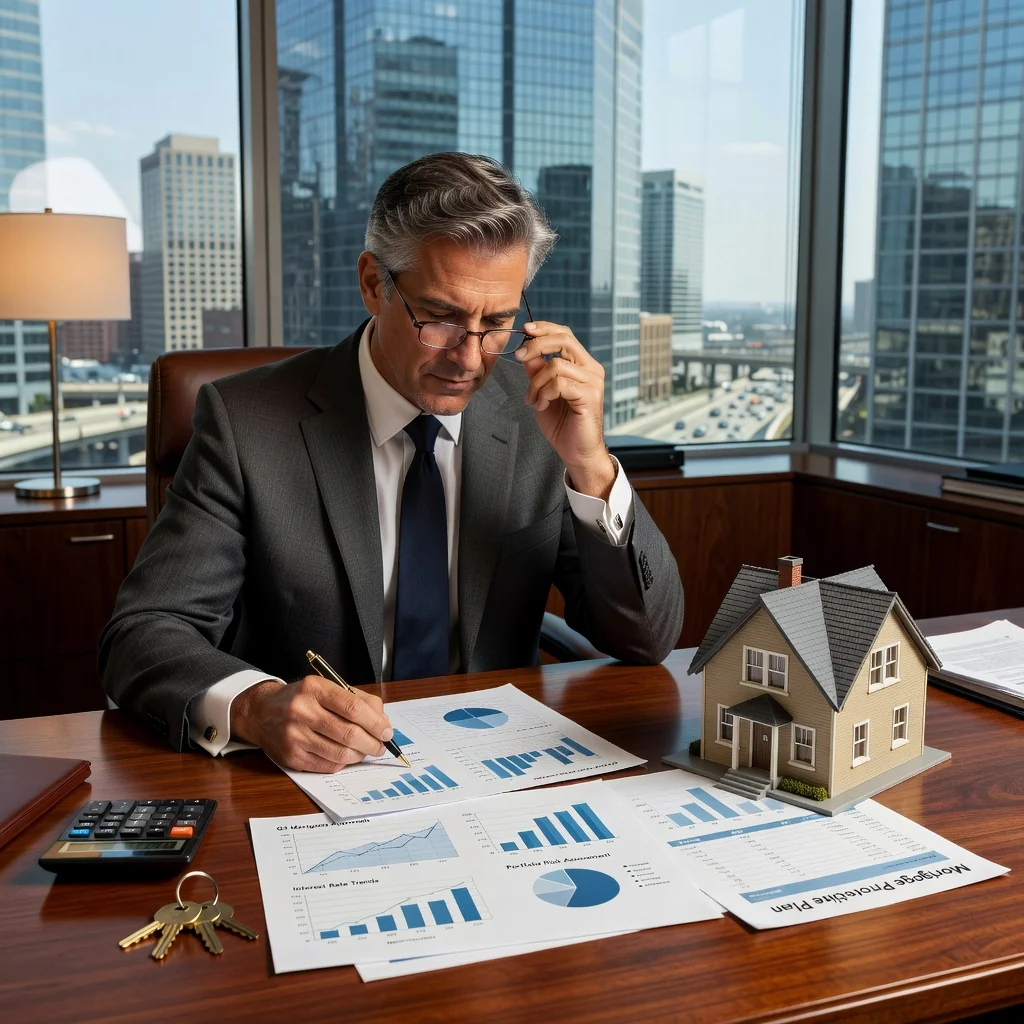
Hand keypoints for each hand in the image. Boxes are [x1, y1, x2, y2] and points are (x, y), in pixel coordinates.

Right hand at [230, 677, 394, 772]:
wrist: (262, 712)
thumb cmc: (302, 699)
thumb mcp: (326, 687)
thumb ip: (358, 700)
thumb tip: (383, 722)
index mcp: (314, 688)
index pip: (352, 707)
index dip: (375, 722)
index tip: (387, 731)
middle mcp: (301, 711)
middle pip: (348, 733)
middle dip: (372, 743)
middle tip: (381, 746)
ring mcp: (295, 736)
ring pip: (340, 753)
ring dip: (360, 755)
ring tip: (367, 751)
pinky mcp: (291, 757)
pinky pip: (327, 766)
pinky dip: (344, 762)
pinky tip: (348, 756)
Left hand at [515, 321, 615, 498]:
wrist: (576, 453)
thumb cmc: (562, 425)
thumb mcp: (542, 393)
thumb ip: (537, 372)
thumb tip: (525, 352)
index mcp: (582, 364)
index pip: (565, 335)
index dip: (545, 328)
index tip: (525, 330)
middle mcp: (591, 369)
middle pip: (564, 339)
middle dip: (537, 345)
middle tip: (519, 357)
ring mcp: (593, 381)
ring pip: (556, 365)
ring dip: (536, 382)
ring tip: (533, 400)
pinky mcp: (589, 395)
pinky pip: (559, 383)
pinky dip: (544, 393)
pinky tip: (541, 406)